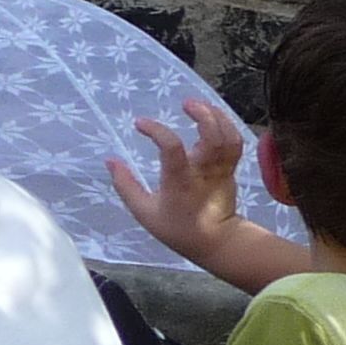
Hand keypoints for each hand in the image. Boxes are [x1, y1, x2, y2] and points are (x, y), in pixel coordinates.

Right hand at [108, 99, 248, 265]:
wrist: (218, 242)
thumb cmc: (178, 228)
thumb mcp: (144, 212)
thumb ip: (126, 186)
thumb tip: (110, 161)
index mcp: (181, 182)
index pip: (172, 149)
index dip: (157, 131)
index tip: (140, 124)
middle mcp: (204, 172)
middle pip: (213, 137)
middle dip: (203, 114)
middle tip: (186, 102)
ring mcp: (222, 171)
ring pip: (229, 137)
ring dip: (217, 116)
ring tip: (200, 105)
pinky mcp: (231, 170)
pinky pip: (235, 143)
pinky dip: (227, 126)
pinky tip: (213, 118)